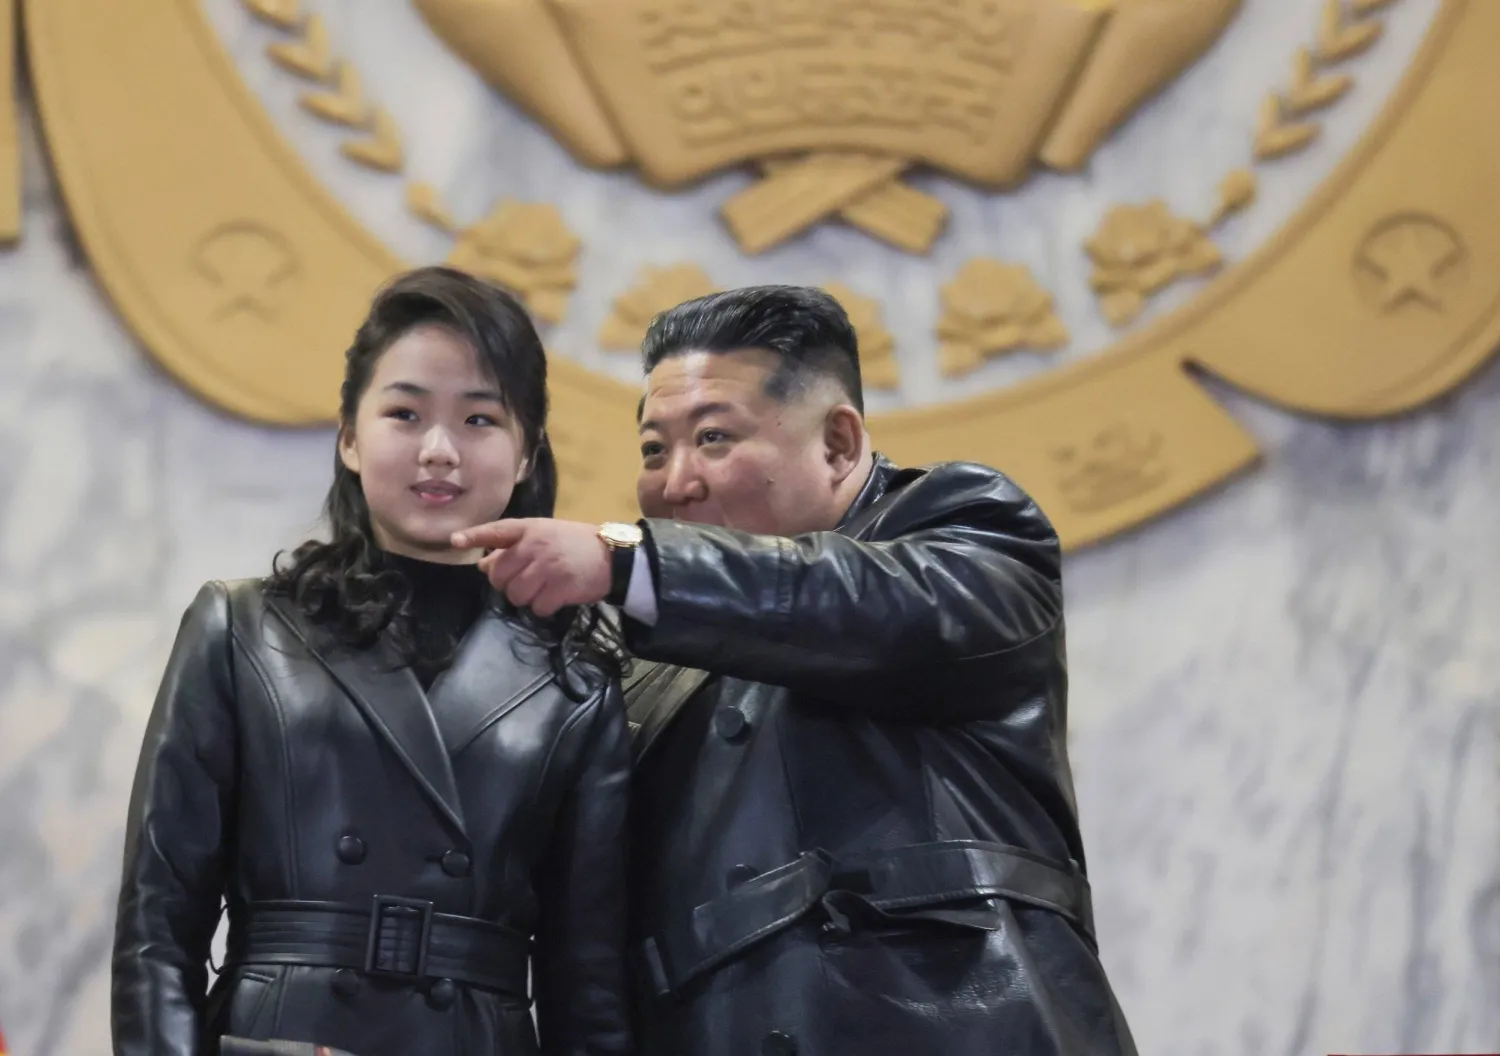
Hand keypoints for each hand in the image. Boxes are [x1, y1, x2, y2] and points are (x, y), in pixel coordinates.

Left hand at [452, 519, 611, 616]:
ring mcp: (547, 566)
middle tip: (527, 581)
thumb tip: (483, 565)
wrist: (614, 557)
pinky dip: (545, 608)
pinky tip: (557, 597)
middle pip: (499, 575)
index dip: (475, 536)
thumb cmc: (576, 545)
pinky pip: (537, 608)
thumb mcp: (544, 537)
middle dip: (508, 584)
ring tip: (544, 589)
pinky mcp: (560, 587)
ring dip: (526, 598)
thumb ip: (514, 548)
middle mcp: (535, 545)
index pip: (497, 531)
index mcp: (530, 529)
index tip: (455, 540)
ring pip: (515, 595)